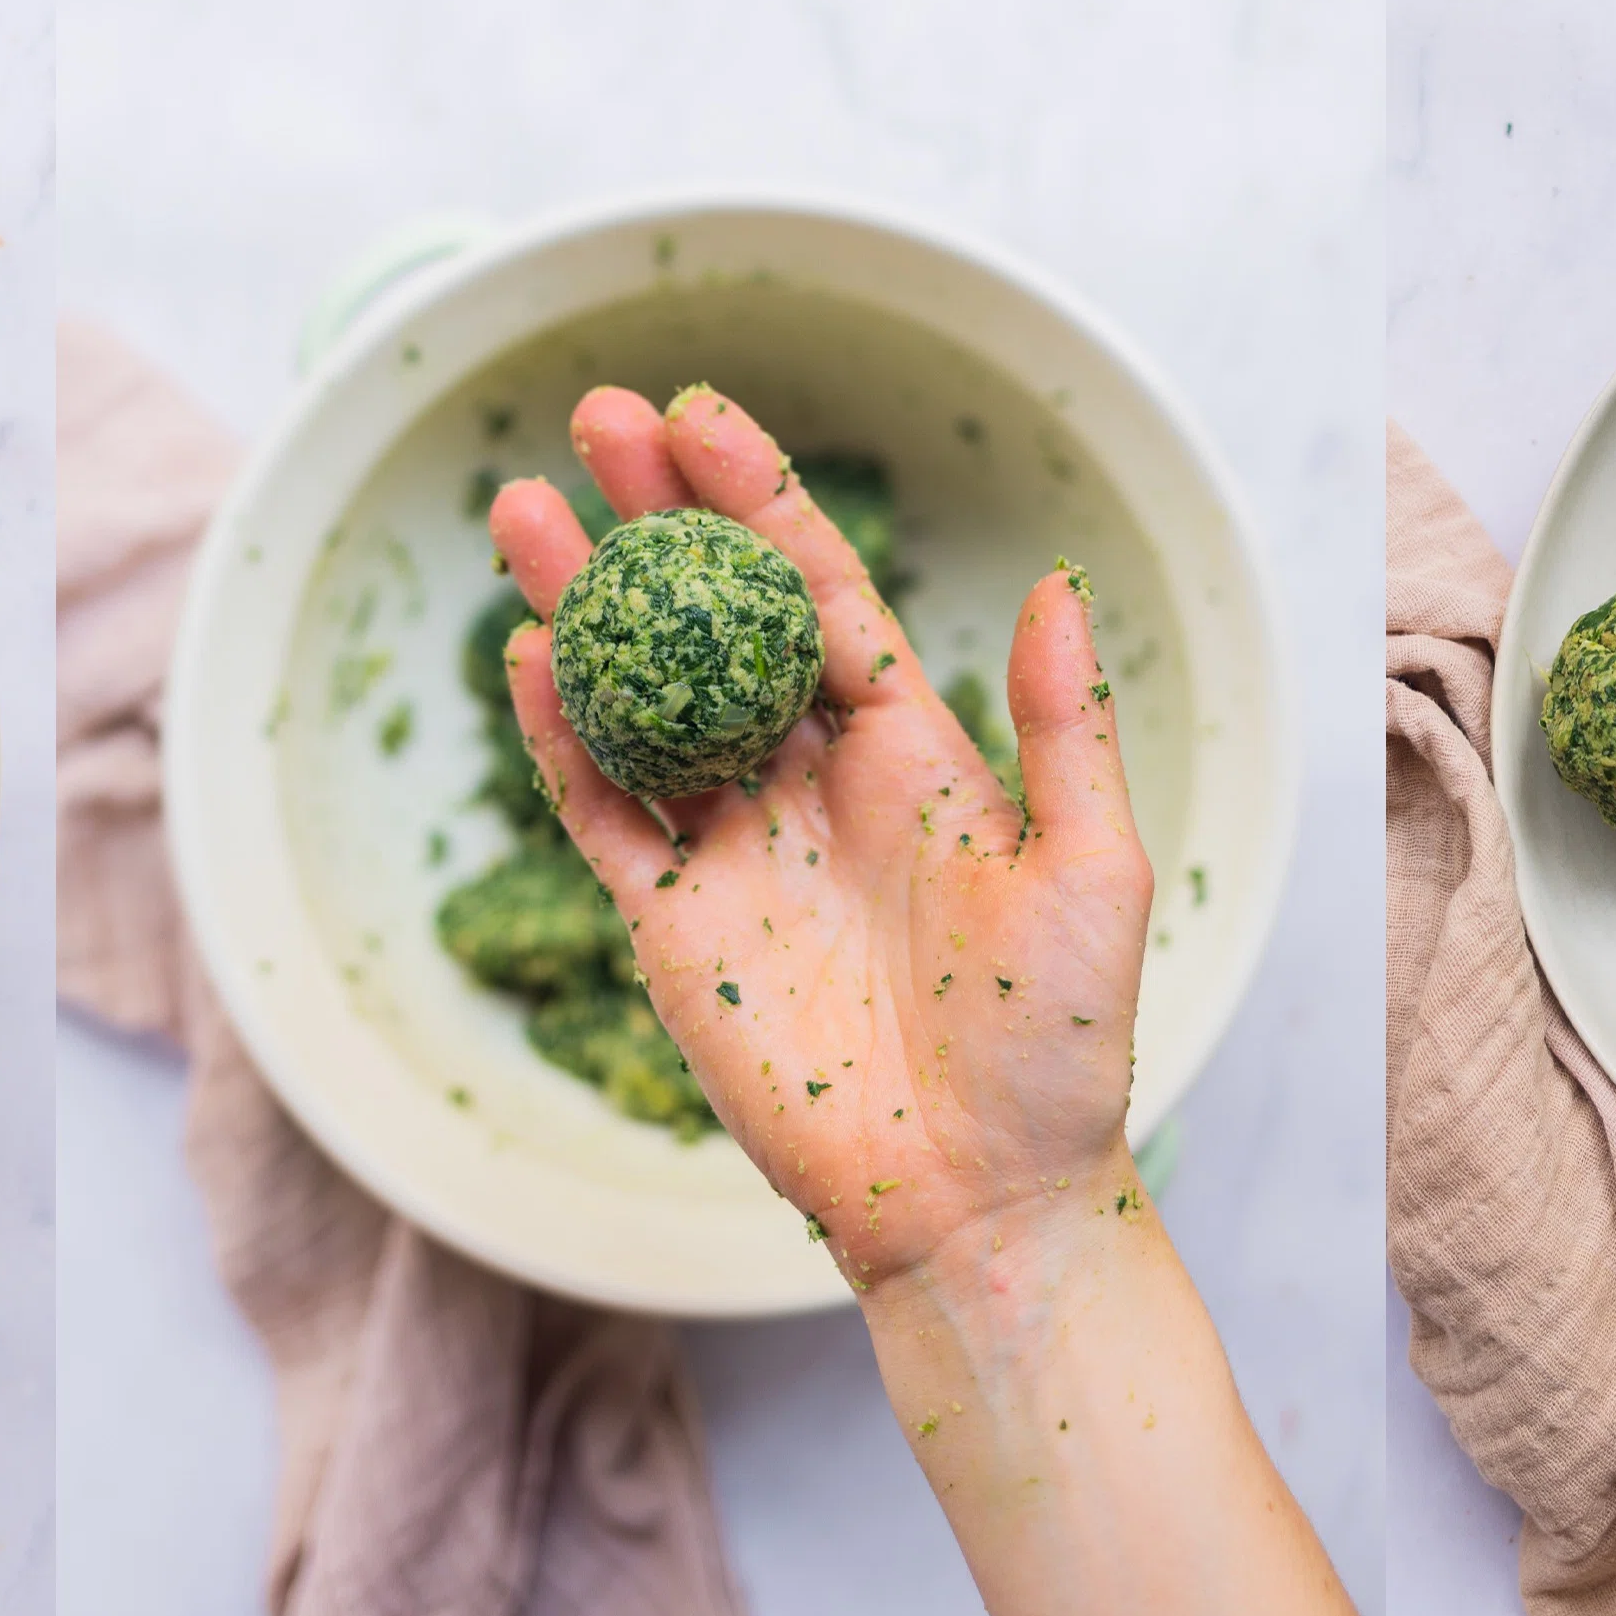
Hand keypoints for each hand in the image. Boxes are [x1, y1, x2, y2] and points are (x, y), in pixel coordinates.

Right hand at [486, 383, 1155, 1288]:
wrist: (982, 1201)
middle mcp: (812, 783)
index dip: (759, 501)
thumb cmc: (1056, 1047)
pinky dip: (562, 742)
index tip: (699, 413)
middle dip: (653, 518)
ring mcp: (736, 852)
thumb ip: (1064, 729)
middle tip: (594, 416)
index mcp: (911, 752)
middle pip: (711, 621)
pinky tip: (526, 659)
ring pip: (638, 701)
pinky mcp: (678, 931)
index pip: (818, 593)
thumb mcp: (1092, 873)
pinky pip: (605, 817)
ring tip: (523, 511)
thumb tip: (1053, 579)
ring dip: (581, 608)